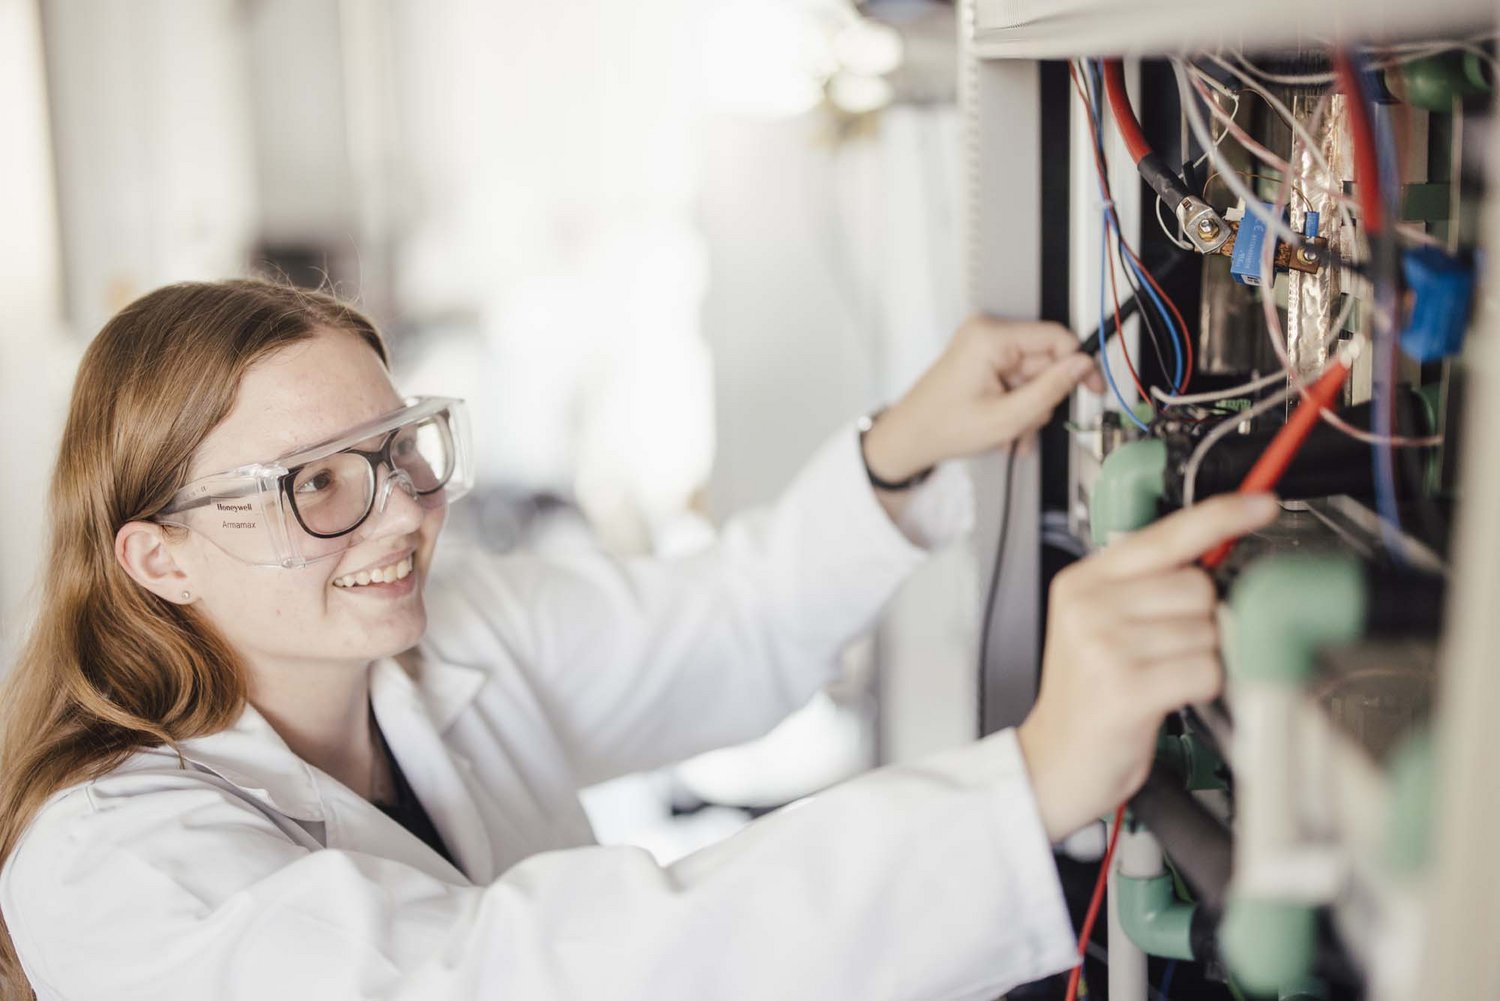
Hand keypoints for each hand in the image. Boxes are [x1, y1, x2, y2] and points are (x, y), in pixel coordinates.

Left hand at [861, 316, 1104, 484]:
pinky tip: (1004, 426)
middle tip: (1026, 424)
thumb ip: (1049, 390)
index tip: (1094, 387)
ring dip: (1029, 408)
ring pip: (1033, 375)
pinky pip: (1017, 380)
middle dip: (1042, 398)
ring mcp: (984, 346)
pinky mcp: (983, 359)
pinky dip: (1017, 405)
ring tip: (1009, 431)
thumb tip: (1082, 366)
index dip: (1080, 364)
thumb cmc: (942, 428)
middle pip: (1045, 360)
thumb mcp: (1006, 418)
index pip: (1056, 337)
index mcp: (990, 337)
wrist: (909, 438)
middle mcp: (987, 333)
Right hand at [1016, 493, 1280, 841]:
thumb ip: (1144, 589)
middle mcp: (1090, 605)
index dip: (1219, 517)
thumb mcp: (1098, 627)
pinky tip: (1167, 696)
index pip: (1163, 535)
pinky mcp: (1125, 686)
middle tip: (1167, 650)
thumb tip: (1214, 564)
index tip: (1261, 503)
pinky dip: (1201, 686)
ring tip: (1160, 677)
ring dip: (1200, 659)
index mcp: (1084, 581)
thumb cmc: (1087, 698)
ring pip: (1205, 631)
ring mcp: (1104, 644)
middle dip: (1200, 621)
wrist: (1054, 762)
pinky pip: (1205, 669)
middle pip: (1196, 586)